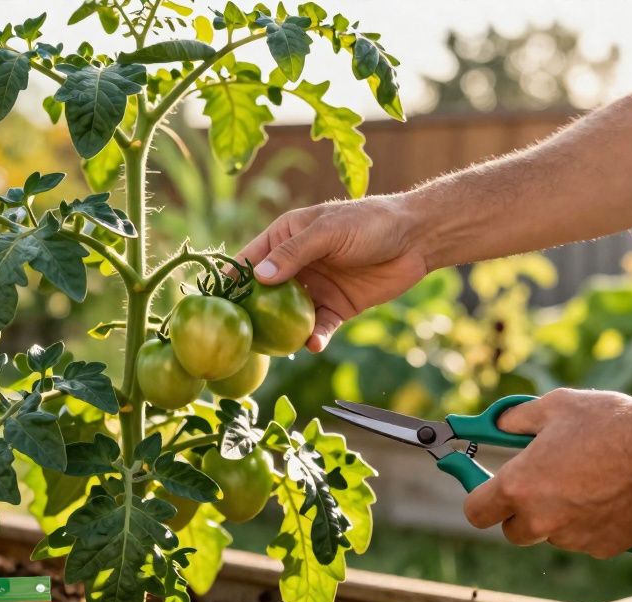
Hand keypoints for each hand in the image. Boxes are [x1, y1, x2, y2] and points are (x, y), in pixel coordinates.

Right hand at [235, 197, 426, 350]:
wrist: (416, 238)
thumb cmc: (369, 223)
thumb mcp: (328, 232)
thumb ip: (294, 253)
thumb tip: (258, 278)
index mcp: (285, 237)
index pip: (250, 260)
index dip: (230, 280)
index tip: (214, 302)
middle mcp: (295, 264)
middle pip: (264, 294)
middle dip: (252, 315)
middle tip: (238, 336)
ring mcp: (315, 288)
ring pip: (289, 316)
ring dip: (282, 332)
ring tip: (273, 348)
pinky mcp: (337, 307)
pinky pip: (319, 327)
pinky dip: (314, 337)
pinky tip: (312, 344)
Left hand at [462, 388, 631, 557]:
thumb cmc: (609, 422)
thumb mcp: (554, 407)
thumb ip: (516, 420)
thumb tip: (498, 424)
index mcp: (519, 486)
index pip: (476, 513)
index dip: (479, 500)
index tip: (485, 490)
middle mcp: (542, 518)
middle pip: (513, 531)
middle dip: (520, 512)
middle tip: (539, 484)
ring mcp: (574, 537)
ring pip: (552, 534)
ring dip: (558, 517)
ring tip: (585, 480)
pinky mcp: (605, 547)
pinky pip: (586, 539)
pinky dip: (590, 524)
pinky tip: (610, 494)